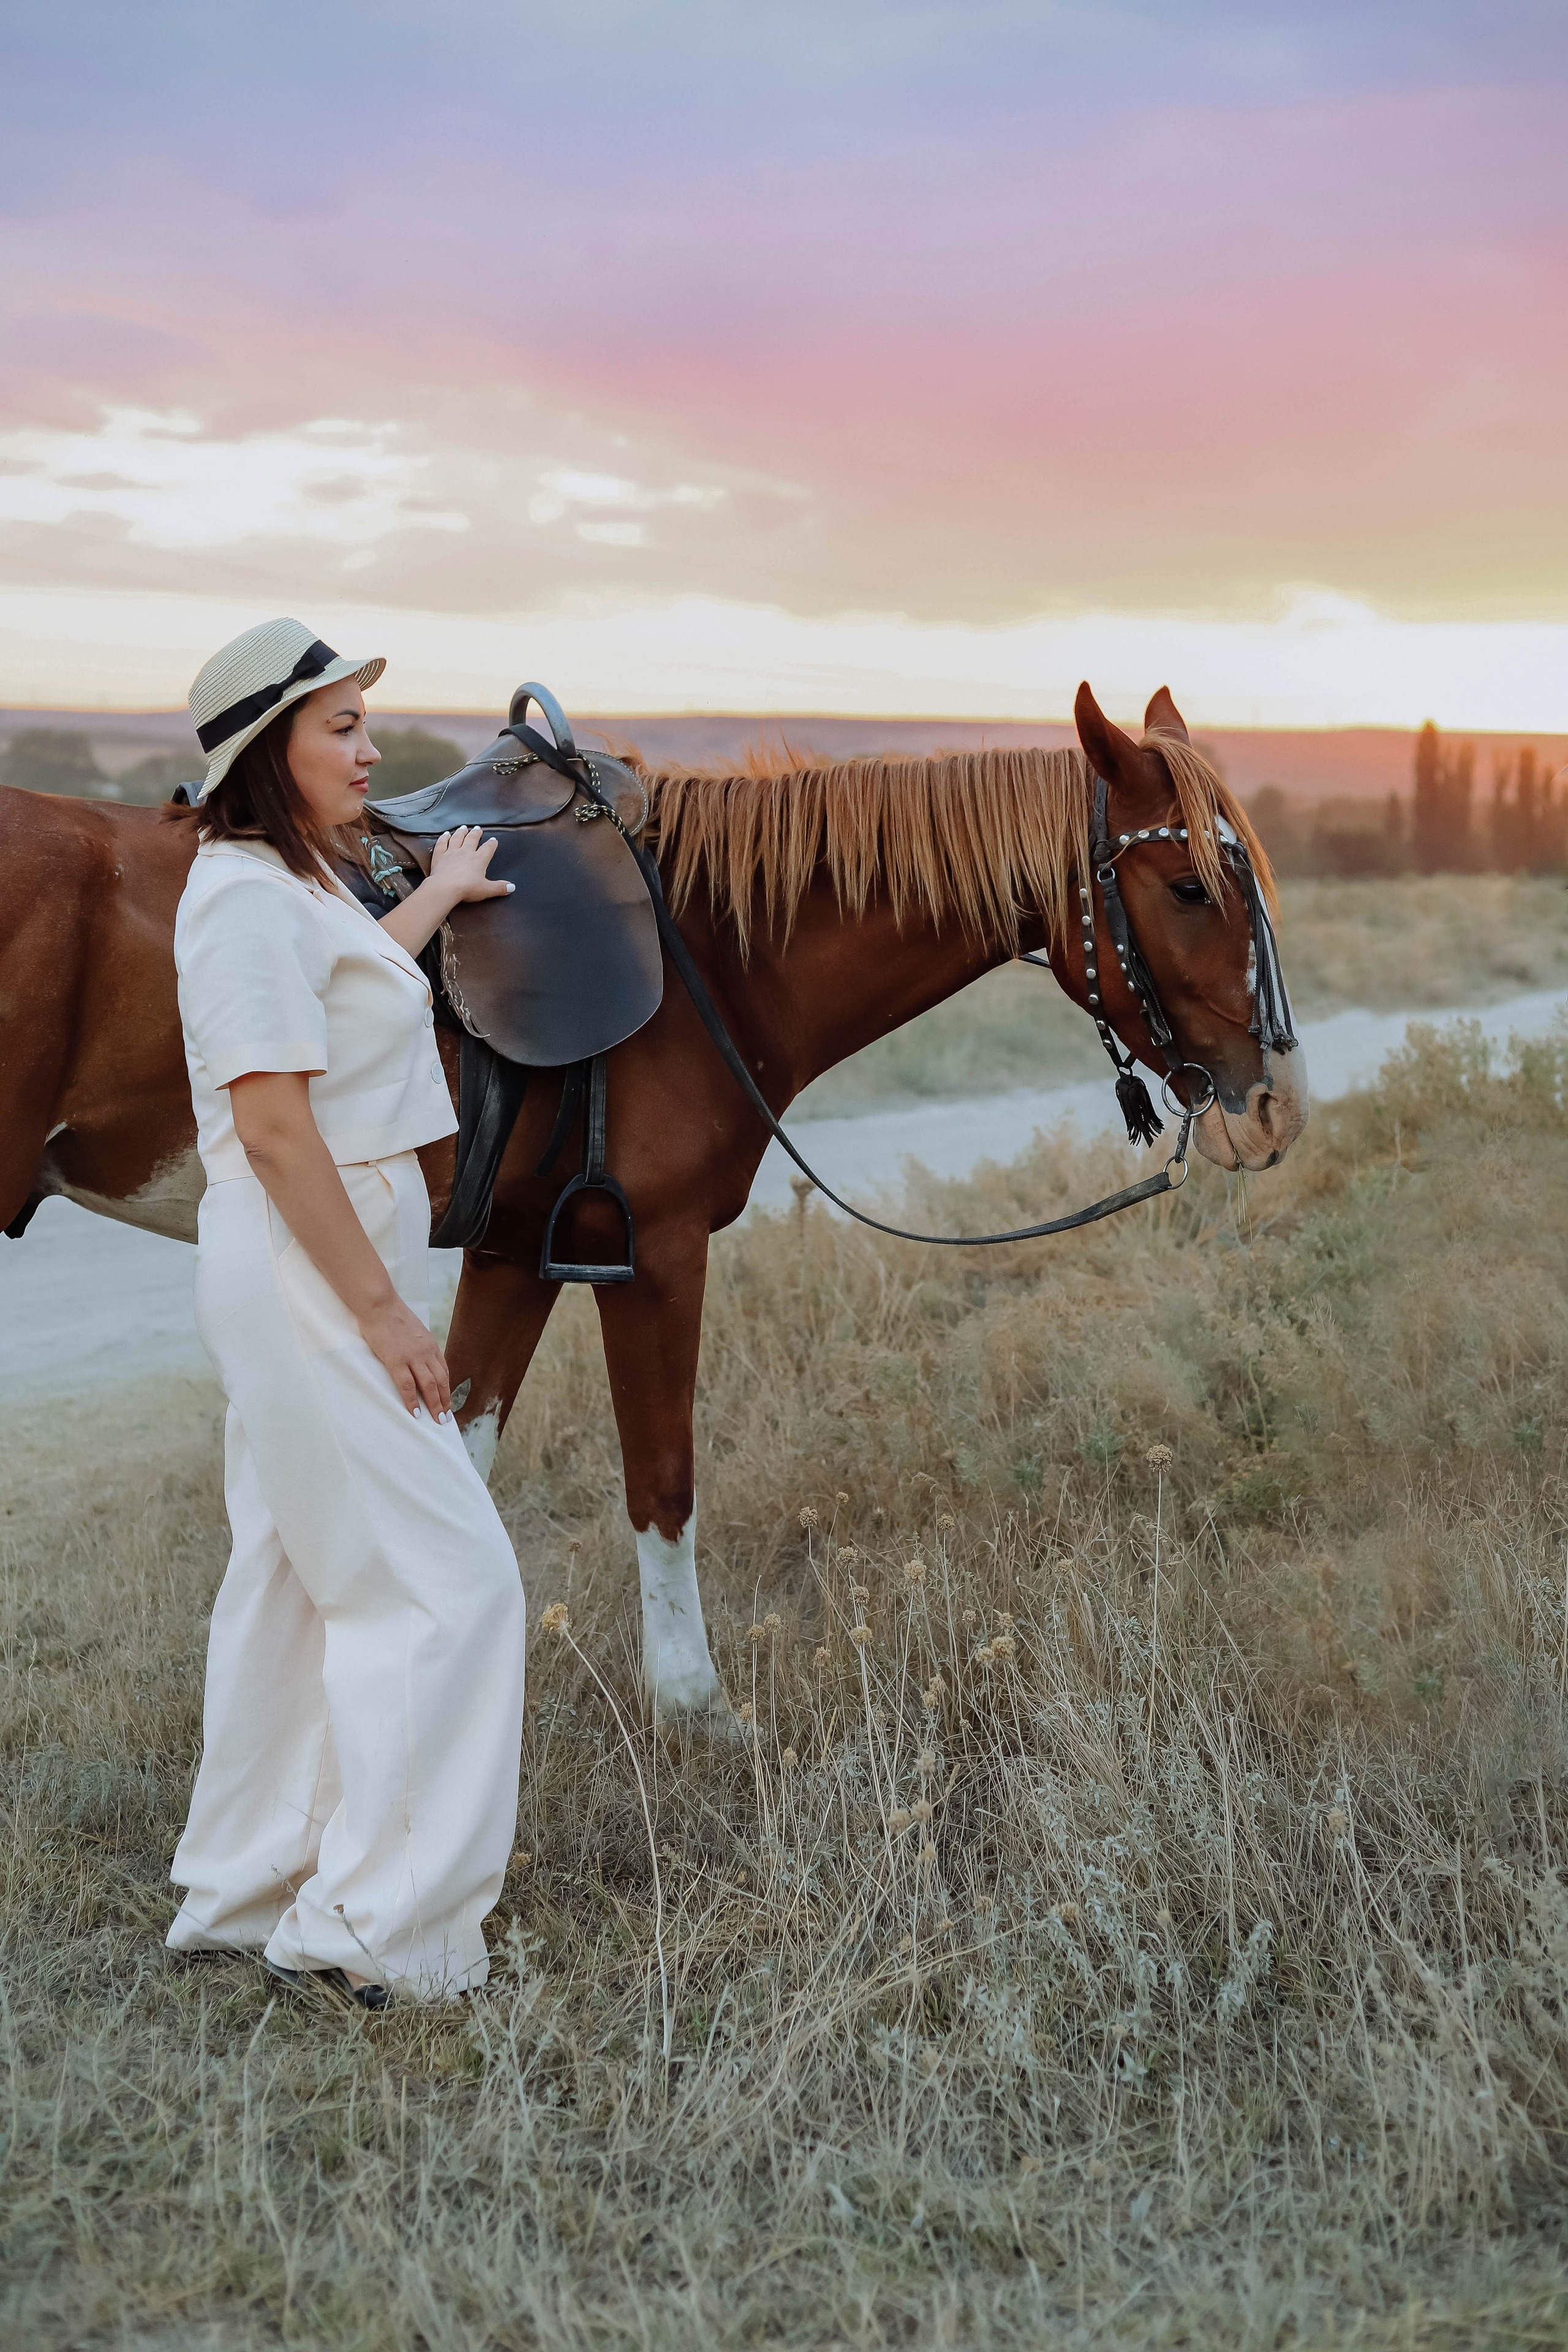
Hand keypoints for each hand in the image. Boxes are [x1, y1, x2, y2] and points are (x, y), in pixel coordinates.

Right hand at [358, 1292, 451, 1418]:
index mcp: (430, 1344)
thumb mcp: (414, 1329)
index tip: (447, 1402)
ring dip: (434, 1405)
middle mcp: (426, 1352)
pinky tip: (415, 1413)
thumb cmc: (392, 1315)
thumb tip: (420, 1358)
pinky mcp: (396, 1361)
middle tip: (446, 1418)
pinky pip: (407, 1385)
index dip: (446, 1388)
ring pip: (429, 1386)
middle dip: (445, 1401)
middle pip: (441, 1381)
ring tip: (437, 1420)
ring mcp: (412, 1357)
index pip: (444, 1371)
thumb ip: (419, 1344)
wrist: (379, 1304)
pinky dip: (412, 1401)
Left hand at [429, 825, 513, 905]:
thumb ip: (499, 888)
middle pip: (472, 839)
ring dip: (461, 832)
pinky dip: (444, 838)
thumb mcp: (487, 890)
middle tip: (478, 829)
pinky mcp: (440, 856)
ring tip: (464, 828)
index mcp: (479, 859)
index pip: (488, 848)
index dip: (491, 844)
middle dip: (476, 834)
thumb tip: (511, 887)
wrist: (445, 888)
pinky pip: (442, 843)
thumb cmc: (466, 888)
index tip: (493, 840)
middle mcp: (466, 852)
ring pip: (457, 838)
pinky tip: (445, 834)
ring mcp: (452, 852)